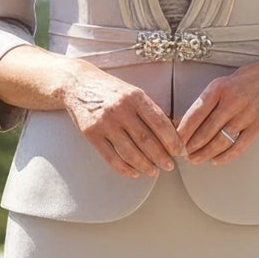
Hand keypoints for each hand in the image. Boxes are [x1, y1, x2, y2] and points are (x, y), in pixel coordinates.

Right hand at [62, 63, 185, 178]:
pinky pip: (111, 157)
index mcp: (135, 97)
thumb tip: (172, 132)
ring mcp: (104, 123)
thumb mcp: (132, 93)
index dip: (172, 140)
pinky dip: (124, 169)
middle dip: (161, 157)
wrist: (78, 84)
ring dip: (145, 165)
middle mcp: (120, 110)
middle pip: (146, 140)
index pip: (160, 123)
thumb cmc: (111, 91)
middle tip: (170, 166)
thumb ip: (149, 110)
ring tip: (154, 171)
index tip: (180, 151)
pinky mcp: (91, 134)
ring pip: (130, 152)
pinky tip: (134, 173)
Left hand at [177, 57, 258, 163]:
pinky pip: (239, 146)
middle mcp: (232, 101)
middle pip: (205, 131)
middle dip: (191, 146)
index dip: (182, 131)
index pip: (195, 114)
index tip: (173, 141)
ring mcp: (247, 114)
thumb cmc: (250, 78)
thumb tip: (185, 120)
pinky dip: (226, 156)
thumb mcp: (225, 81)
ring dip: (205, 153)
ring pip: (220, 141)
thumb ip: (209, 99)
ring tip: (195, 159)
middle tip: (182, 154)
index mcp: (219, 88)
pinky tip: (216, 160)